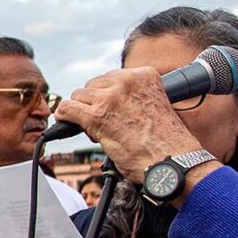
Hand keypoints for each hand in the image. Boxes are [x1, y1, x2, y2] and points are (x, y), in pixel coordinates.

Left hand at [61, 70, 202, 181]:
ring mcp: (111, 97)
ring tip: (98, 130)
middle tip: (105, 124)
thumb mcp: (155, 105)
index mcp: (145, 75)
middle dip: (94, 103)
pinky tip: (66, 123)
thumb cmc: (168, 143)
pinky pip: (68, 108)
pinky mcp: (97, 115)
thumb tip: (110, 104)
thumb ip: (134, 97)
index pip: (112, 78)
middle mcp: (127, 80)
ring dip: (83, 112)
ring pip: (79, 96)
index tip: (113, 112)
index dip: (108, 96)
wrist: (173, 162)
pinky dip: (64, 116)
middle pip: (94, 85)